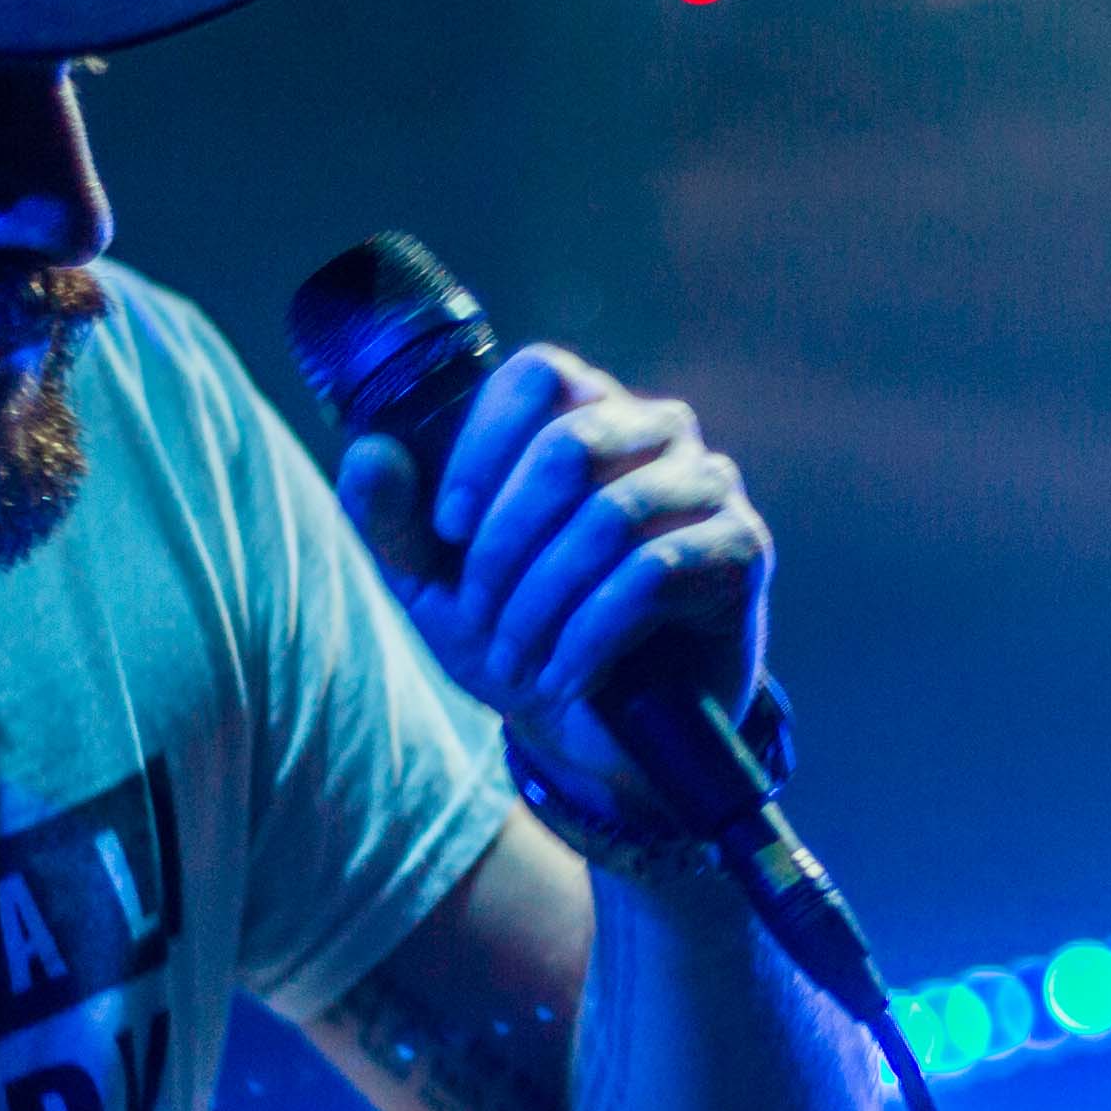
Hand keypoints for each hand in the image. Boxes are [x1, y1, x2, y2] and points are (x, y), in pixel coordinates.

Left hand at [333, 345, 768, 809]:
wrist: (607, 736)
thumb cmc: (525, 638)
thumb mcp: (437, 588)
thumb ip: (394, 521)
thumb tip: (370, 451)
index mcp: (583, 412)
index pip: (537, 374)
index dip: (481, 447)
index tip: (447, 530)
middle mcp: (655, 430)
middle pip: (568, 446)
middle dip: (505, 548)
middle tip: (479, 618)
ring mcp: (707, 484)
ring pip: (608, 515)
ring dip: (542, 603)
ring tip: (516, 661)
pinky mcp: (741, 548)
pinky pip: (654, 571)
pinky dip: (590, 635)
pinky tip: (566, 678)